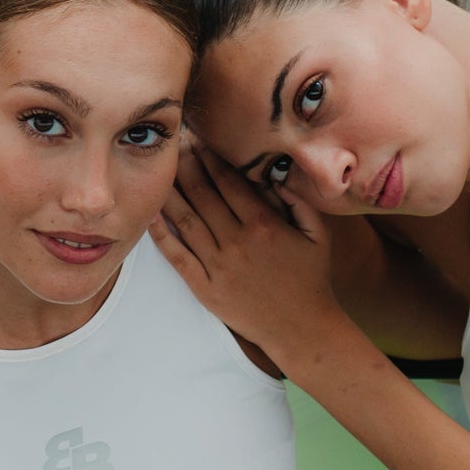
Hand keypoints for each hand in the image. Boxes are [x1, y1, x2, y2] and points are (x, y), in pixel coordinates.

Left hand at [148, 143, 343, 358]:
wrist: (300, 328)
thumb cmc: (311, 279)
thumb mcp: (318, 236)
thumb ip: (300, 201)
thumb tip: (278, 173)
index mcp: (264, 225)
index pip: (229, 181)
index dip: (211, 157)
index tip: (200, 140)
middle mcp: (237, 242)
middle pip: (203, 194)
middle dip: (187, 166)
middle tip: (176, 146)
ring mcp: (218, 266)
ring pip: (186, 220)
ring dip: (171, 193)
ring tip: (161, 172)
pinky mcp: (205, 288)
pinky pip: (177, 256)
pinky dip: (161, 235)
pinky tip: (151, 216)